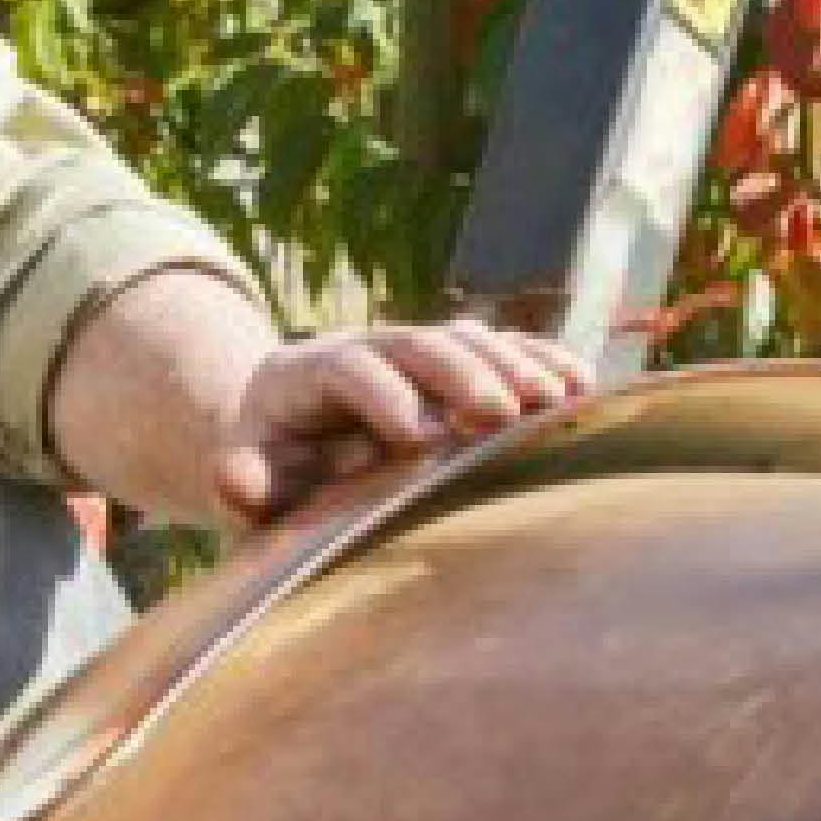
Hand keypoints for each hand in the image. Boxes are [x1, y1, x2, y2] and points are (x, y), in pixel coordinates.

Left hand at [217, 314, 592, 521]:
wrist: (296, 444)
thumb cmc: (276, 476)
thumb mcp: (251, 483)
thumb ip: (245, 483)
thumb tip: (239, 481)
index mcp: (302, 374)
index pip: (346, 367)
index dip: (383, 395)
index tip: (418, 438)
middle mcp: (365, 347)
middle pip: (416, 341)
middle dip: (461, 373)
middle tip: (498, 414)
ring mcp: (416, 351)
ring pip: (467, 338)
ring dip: (512, 364)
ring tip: (552, 400)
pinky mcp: (460, 364)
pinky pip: (507, 348)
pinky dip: (544, 361)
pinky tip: (580, 386)